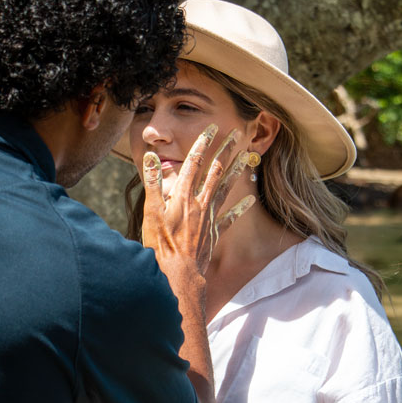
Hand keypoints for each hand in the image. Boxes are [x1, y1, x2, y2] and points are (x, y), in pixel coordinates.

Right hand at [141, 124, 254, 274]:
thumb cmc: (160, 245)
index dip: (203, 142)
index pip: (194, 162)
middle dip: (226, 150)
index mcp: (183, 195)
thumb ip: (153, 182)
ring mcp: (210, 218)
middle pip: (215, 170)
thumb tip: (152, 155)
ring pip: (226, 188)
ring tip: (247, 156)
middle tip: (237, 133)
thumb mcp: (150, 212)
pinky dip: (240, 208)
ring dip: (236, 170)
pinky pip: (230, 218)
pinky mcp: (214, 233)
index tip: (212, 127)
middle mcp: (200, 202)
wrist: (178, 274)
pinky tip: (251, 200)